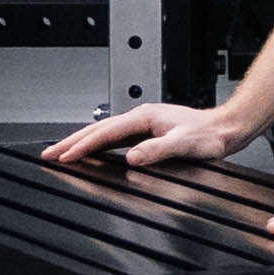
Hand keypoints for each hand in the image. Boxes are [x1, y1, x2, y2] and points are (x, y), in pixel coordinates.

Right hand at [40, 100, 262, 171]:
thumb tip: (132, 156)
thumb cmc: (210, 136)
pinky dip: (96, 145)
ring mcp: (142, 124)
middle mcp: (140, 117)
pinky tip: (91, 152)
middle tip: (47, 154)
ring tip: (60, 153)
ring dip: (80, 143)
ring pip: (102, 133)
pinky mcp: (146, 133)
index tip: (64, 157)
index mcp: (144, 117)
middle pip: (97, 129)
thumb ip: (158, 150)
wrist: (226, 129)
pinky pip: (112, 139)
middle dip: (70, 142)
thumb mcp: (184, 144)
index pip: (105, 133)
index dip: (82, 146)